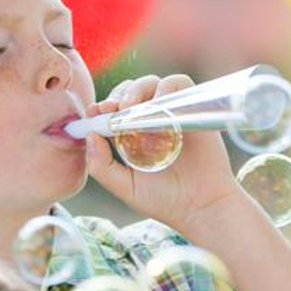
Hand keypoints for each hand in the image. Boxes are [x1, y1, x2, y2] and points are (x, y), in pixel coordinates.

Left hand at [83, 74, 246, 233]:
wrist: (201, 207)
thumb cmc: (164, 200)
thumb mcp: (125, 187)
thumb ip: (101, 166)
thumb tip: (89, 135)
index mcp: (131, 136)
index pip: (113, 110)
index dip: (102, 106)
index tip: (96, 112)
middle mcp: (151, 121)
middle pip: (130, 91)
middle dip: (118, 95)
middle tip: (114, 109)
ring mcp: (172, 114)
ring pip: (152, 83)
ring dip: (138, 89)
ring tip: (132, 108)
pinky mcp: (193, 109)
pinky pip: (179, 84)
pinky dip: (167, 88)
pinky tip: (159, 106)